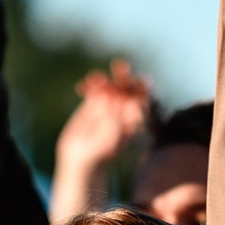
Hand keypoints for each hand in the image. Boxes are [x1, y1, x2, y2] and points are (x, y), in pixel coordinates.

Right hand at [54, 61, 152, 175]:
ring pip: (110, 84)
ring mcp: (109, 102)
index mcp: (136, 115)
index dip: (142, 87)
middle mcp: (125, 106)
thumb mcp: (111, 137)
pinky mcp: (94, 101)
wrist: (83, 158)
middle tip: (120, 66)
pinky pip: (94, 87)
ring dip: (104, 79)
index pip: (143, 96)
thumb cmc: (100, 152)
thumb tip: (113, 101)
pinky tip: (81, 88)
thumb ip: (114, 119)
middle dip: (124, 75)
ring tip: (95, 80)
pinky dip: (89, 85)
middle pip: (127, 85)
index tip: (139, 82)